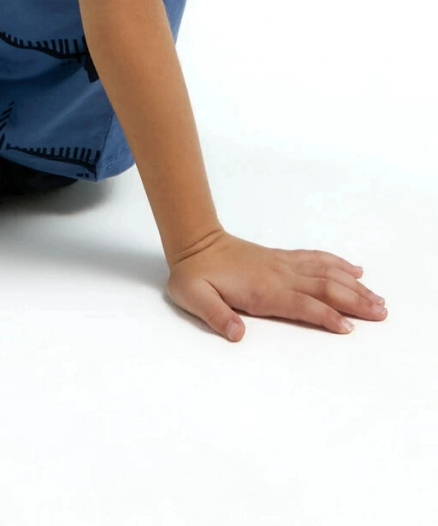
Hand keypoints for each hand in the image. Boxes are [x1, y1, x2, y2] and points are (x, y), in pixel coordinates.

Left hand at [166, 228, 387, 340]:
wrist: (194, 242)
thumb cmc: (193, 275)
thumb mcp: (194, 297)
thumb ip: (216, 316)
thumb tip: (237, 333)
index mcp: (263, 290)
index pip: (302, 304)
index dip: (325, 315)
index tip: (348, 328)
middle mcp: (280, 276)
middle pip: (324, 288)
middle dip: (354, 301)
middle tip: (382, 314)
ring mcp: (283, 265)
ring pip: (325, 273)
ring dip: (353, 285)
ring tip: (378, 298)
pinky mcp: (282, 259)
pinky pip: (315, 259)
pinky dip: (337, 264)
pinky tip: (354, 270)